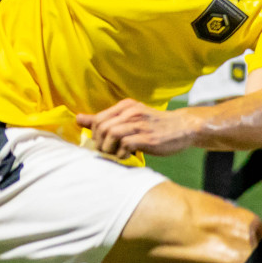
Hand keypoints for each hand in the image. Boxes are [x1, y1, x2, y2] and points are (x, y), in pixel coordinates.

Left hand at [76, 99, 194, 158]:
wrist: (183, 128)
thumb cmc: (154, 125)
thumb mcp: (130, 117)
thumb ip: (105, 119)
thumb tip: (78, 119)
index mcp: (126, 106)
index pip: (98, 120)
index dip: (95, 135)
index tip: (102, 143)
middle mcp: (131, 112)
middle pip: (102, 128)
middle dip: (100, 143)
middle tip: (108, 151)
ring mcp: (140, 125)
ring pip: (111, 135)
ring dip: (109, 149)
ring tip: (117, 153)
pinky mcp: (148, 138)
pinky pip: (125, 145)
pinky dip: (122, 154)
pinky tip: (128, 156)